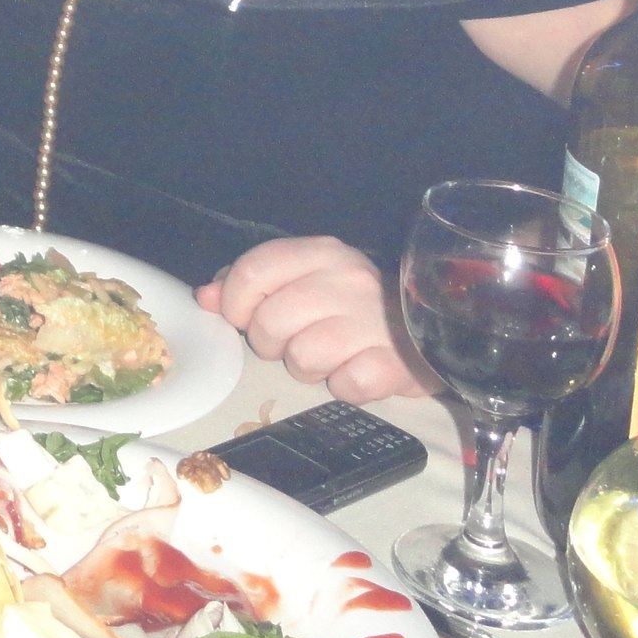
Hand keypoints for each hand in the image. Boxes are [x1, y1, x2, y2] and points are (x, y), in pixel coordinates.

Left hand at [196, 236, 436, 402]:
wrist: (433, 327)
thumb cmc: (357, 305)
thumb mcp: (307, 279)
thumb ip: (254, 282)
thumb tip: (204, 297)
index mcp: (323, 252)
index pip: (255, 268)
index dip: (236, 301)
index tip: (243, 319)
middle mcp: (347, 279)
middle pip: (270, 321)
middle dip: (272, 343)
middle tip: (296, 342)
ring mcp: (373, 321)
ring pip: (302, 357)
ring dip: (308, 368)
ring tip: (330, 357)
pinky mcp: (394, 363)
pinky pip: (345, 385)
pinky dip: (345, 386)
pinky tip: (357, 372)